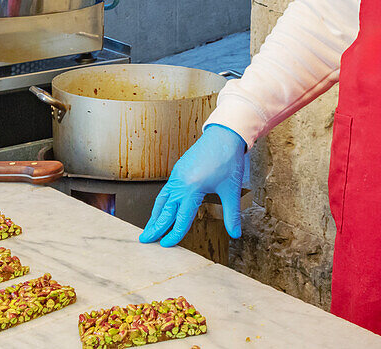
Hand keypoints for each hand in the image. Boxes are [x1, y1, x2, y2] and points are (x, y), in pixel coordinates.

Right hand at [138, 124, 245, 246]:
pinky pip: (166, 190)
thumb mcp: (231, 190)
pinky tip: (161, 208)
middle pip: (164, 210)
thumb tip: (235, 234)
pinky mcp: (178, 170)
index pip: (181, 218)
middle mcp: (180, 182)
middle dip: (155, 227)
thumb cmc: (228, 160)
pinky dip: (161, 203)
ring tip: (150, 228)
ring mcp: (177, 175)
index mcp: (192, 188)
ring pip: (162, 199)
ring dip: (155, 215)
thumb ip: (231, 215)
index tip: (166, 245)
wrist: (224, 134)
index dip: (174, 233)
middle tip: (145, 240)